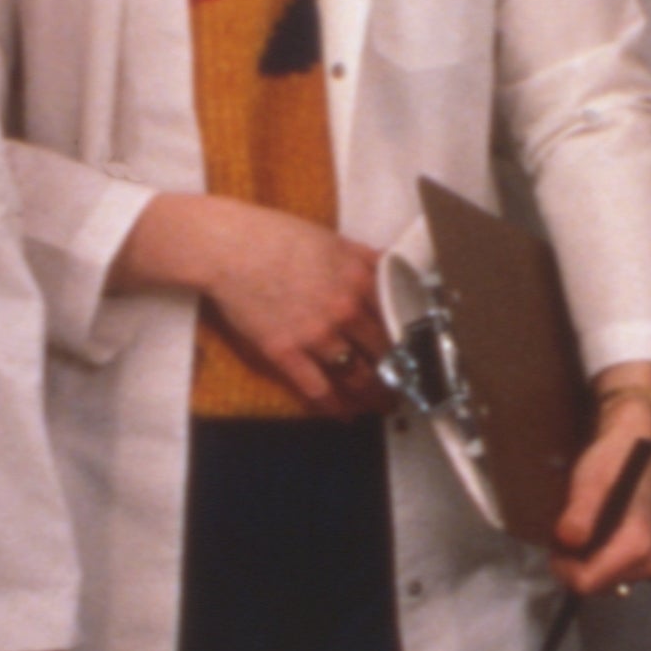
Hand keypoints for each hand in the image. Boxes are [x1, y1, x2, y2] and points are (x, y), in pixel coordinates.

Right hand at [115, 193, 389, 411]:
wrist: (227, 247)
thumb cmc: (275, 235)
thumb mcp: (331, 240)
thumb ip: (364, 258)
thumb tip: (390, 267)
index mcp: (360, 278)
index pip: (399, 316)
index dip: (413, 338)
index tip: (422, 352)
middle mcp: (344, 309)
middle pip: (384, 350)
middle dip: (399, 371)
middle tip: (407, 384)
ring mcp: (316, 333)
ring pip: (356, 373)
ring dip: (372, 394)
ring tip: (382, 404)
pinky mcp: (285, 352)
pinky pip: (316, 387)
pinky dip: (334, 406)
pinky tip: (344, 415)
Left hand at [546, 388, 650, 601]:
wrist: (632, 445)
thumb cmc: (612, 461)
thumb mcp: (591, 482)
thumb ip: (581, 513)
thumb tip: (569, 540)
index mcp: (637, 547)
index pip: (587, 582)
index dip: (564, 566)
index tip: (558, 541)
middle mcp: (648, 563)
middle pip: (594, 585)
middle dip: (574, 564)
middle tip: (570, 529)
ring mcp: (647, 564)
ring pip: (599, 581)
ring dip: (583, 560)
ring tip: (582, 528)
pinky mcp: (642, 560)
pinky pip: (608, 572)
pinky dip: (594, 558)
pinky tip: (593, 533)